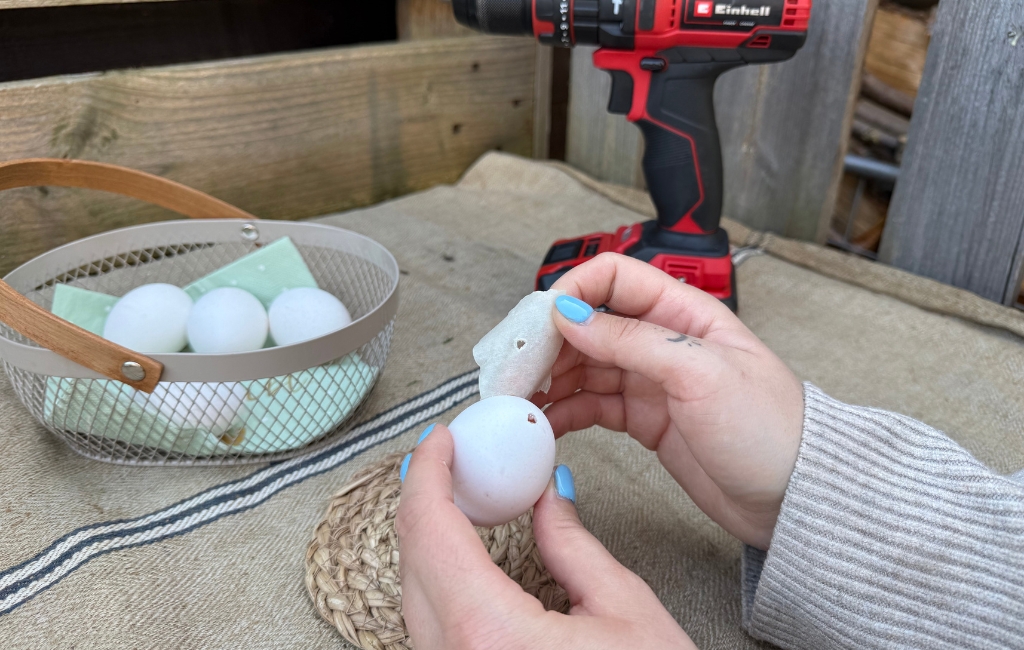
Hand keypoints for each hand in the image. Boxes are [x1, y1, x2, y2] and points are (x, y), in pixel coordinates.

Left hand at [397, 423, 695, 649]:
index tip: (440, 440)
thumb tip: (548, 495)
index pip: (432, 530)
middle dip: (425, 498)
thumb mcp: (625, 613)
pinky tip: (463, 557)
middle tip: (453, 460)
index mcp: (489, 636)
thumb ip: (573, 545)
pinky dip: (438, 579)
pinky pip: (427, 626)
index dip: (428, 472)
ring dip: (429, 539)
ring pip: (413, 595)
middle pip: (412, 559)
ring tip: (461, 499)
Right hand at [541, 253, 803, 549]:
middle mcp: (663, 341)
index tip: (541, 322)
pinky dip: (565, 412)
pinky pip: (592, 406)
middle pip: (589, 324)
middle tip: (516, 368)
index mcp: (684, 313)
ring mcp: (652, 381)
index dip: (573, 291)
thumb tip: (571, 314)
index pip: (616, 278)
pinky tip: (547, 422)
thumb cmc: (772, 431)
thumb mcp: (702, 373)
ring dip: (550, 379)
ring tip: (523, 398)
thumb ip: (632, 340)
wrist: (794, 497)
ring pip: (585, 366)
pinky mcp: (645, 420)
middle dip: (549, 342)